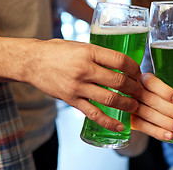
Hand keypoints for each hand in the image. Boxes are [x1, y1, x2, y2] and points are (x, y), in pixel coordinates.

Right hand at [24, 39, 141, 131]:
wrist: (32, 62)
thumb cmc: (57, 51)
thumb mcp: (80, 45)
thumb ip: (99, 54)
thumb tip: (120, 63)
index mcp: (89, 52)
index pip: (119, 60)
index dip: (134, 68)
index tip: (138, 72)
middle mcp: (84, 69)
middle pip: (118, 81)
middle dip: (134, 88)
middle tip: (140, 90)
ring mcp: (78, 87)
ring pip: (109, 99)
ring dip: (127, 104)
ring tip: (135, 105)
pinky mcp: (72, 100)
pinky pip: (93, 113)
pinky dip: (108, 122)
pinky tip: (119, 127)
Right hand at [131, 73, 172, 141]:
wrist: (142, 105)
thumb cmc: (160, 93)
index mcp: (145, 78)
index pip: (152, 82)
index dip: (164, 90)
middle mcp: (135, 90)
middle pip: (150, 99)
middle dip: (169, 109)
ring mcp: (130, 105)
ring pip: (146, 113)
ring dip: (164, 122)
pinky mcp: (130, 119)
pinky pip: (142, 126)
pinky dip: (156, 132)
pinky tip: (168, 135)